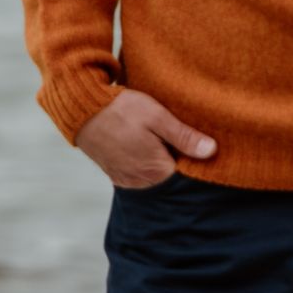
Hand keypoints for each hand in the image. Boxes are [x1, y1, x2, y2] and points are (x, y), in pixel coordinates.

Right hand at [75, 88, 216, 188]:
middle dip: (179, 162)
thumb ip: (184, 136)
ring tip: (163, 142)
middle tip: (181, 140)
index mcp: (156, 171)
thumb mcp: (157, 116)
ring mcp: (126, 180)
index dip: (196, 161)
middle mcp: (141, 182)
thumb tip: (211, 151)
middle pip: (171, 178)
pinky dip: (146, 164)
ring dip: (161, 163)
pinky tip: (147, 146)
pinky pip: (139, 175)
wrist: (81, 109)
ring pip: (155, 177)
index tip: (203, 146)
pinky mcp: (115, 175)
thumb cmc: (120, 110)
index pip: (188, 176)